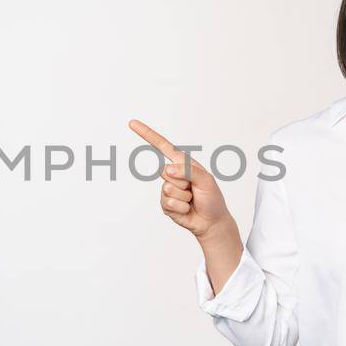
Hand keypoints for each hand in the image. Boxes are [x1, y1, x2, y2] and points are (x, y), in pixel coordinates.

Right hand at [127, 119, 236, 241]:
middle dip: (183, 182)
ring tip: (192, 200)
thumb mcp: (206, 180)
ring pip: (167, 189)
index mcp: (183, 163)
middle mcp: (173, 174)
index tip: (132, 124)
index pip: (162, 146)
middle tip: (194, 190)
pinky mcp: (165, 204)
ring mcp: (168, 189)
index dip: (147, 134)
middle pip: (165, 172)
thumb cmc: (212, 198)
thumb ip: (188, 171)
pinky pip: (168, 203)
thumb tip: (166, 170)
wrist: (211, 222)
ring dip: (184, 197)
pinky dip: (181, 207)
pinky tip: (187, 209)